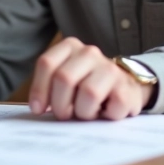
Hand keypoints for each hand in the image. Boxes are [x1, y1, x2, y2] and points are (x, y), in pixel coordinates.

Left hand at [29, 37, 152, 120]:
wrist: (125, 87)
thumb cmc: (88, 86)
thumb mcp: (66, 79)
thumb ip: (50, 86)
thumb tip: (37, 107)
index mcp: (70, 47)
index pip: (47, 63)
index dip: (39, 89)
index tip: (38, 109)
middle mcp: (89, 53)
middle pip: (64, 78)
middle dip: (59, 104)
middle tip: (64, 115)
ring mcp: (110, 68)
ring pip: (88, 92)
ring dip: (83, 112)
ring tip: (87, 113)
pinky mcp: (126, 87)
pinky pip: (110, 108)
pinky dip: (105, 117)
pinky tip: (105, 113)